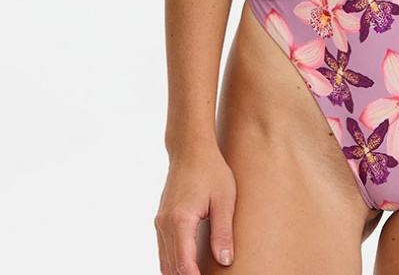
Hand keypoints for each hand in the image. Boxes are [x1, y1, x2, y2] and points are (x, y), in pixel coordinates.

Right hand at [154, 144, 236, 274]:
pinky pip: (165, 250)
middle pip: (171, 267)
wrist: (191, 148)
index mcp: (180, 220)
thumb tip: (225, 261)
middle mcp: (164, 224)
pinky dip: (175, 262)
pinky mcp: (162, 220)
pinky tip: (190, 267)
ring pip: (165, 261)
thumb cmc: (211, 169)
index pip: (183, 264)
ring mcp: (160, 222)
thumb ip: (223, 231)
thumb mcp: (224, 199)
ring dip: (179, 272)